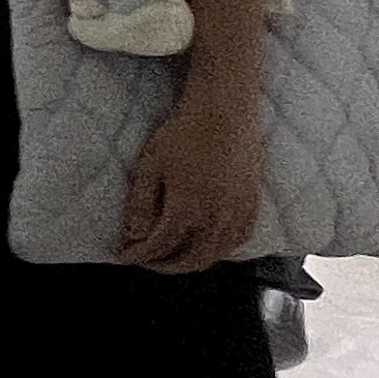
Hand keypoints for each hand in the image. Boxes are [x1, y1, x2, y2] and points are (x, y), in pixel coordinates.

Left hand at [116, 86, 263, 271]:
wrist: (225, 112)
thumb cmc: (184, 134)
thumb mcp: (150, 166)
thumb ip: (141, 204)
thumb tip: (134, 235)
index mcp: (188, 210)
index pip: (159, 246)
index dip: (139, 255)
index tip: (125, 255)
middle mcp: (217, 219)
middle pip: (190, 259)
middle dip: (165, 266)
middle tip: (147, 261)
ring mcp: (239, 214)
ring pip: (216, 255)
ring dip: (192, 262)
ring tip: (173, 258)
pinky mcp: (253, 205)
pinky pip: (238, 242)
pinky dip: (220, 251)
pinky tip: (208, 246)